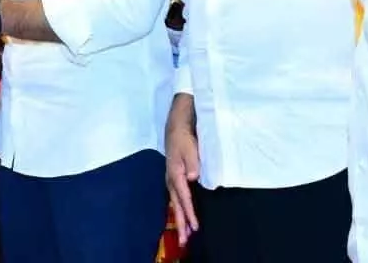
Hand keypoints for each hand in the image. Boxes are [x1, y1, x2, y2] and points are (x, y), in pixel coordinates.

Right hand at [166, 124, 200, 246]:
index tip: (195, 226)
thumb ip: (192, 163)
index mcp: (175, 174)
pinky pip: (177, 198)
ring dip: (180, 219)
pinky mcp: (174, 178)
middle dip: (181, 223)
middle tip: (185, 241)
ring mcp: (171, 179)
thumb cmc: (183, 137)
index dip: (189, 213)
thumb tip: (192, 177)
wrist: (176, 127)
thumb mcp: (189, 147)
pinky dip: (180, 209)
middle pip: (176, 205)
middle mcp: (171, 179)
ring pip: (175, 203)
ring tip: (185, 234)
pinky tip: (183, 216)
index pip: (184, 197)